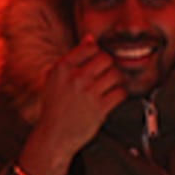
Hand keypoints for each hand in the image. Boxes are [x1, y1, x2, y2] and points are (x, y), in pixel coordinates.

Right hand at [17, 38, 126, 174]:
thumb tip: (90, 39)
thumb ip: (70, 59)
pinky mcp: (100, 108)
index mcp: (62, 68)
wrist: (54, 136)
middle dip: (109, 65)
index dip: (97, 52)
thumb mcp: (53, 79)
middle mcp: (76, 77)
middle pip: (106, 58)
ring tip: (111, 85)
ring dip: (117, 79)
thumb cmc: (54, 108)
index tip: (98, 60)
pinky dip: (120, 94)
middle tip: (107, 73)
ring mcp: (88, 93)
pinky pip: (120, 93)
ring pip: (115, 74)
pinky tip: (114, 97)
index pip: (89, 47)